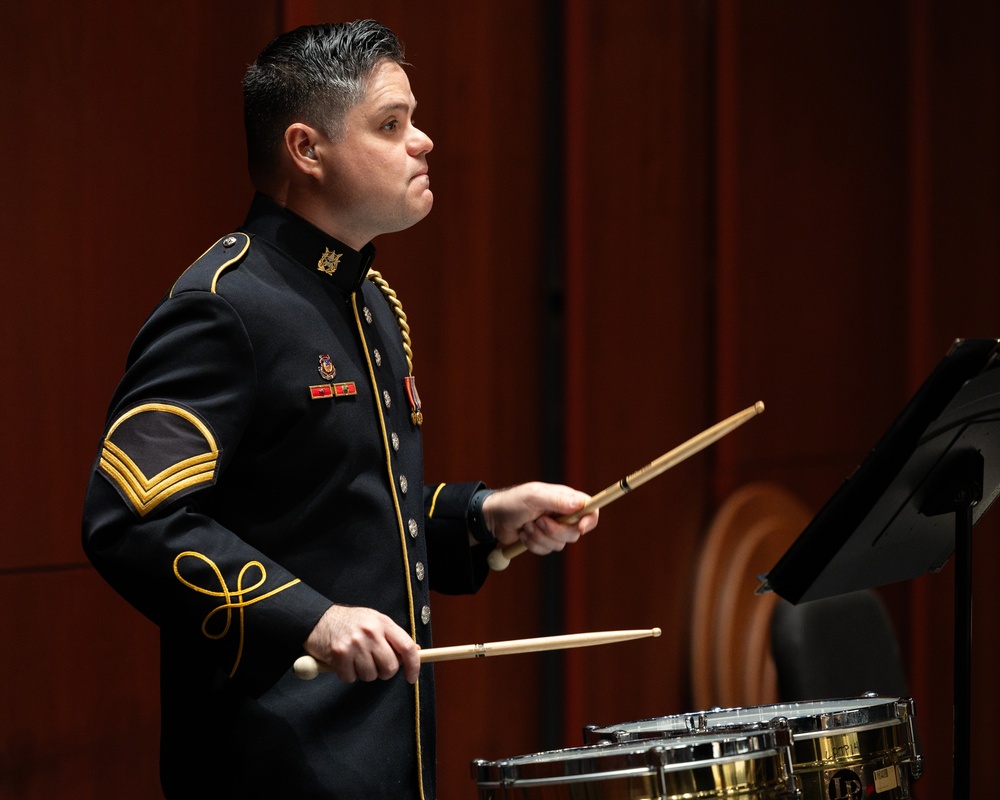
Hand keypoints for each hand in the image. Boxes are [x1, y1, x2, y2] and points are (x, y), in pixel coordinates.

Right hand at [303, 605, 419, 683]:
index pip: (406, 647)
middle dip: (383, 672)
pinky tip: (343, 662)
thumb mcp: (374, 620)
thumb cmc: (348, 622)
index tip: (411, 677)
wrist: (317, 618)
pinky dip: (347, 674)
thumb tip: (415, 652)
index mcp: (383, 622)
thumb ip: (392, 636)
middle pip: (390, 667)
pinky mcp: (339, 655)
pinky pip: (350, 678)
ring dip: (363, 673)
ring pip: (370, 676)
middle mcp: (370, 632)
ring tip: (355, 659)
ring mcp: (354, 643)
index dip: (413, 665)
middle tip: (374, 665)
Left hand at [482, 481, 597, 553]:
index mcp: (565, 498)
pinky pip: (547, 550)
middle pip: (575, 532)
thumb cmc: (512, 502)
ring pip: (560, 544)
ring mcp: (554, 528)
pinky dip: (533, 544)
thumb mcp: (534, 497)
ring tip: (527, 525)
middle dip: (555, 531)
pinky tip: (523, 534)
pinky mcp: (544, 540)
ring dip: (540, 537)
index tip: (581, 528)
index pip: (590, 509)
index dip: (590, 520)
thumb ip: (557, 500)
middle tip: (538, 521)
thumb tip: (580, 504)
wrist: (493, 518)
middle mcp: (563, 514)